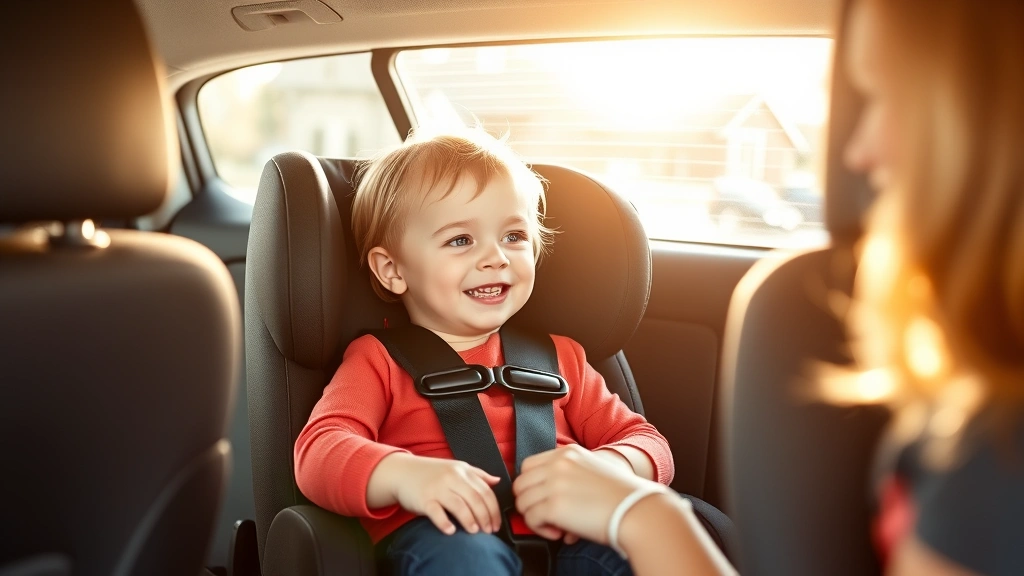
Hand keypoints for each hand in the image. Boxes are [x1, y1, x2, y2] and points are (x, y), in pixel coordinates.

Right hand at [393, 455, 502, 535]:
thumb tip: (497, 481)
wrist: (402, 472)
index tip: (496, 523)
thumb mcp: (456, 468)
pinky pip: (436, 513)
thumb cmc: (431, 473)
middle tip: (488, 531)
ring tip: (474, 532)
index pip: (485, 491)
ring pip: (459, 506)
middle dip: (485, 517)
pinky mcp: (424, 499)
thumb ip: (477, 474)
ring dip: (469, 521)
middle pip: (475, 499)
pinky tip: (451, 531)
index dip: (494, 509)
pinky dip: (445, 523)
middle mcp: (452, 478)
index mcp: (463, 471)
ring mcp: (437, 488)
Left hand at [512, 444, 652, 543]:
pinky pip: (530, 519)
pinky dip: (540, 529)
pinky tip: (559, 532)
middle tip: (546, 515)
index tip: (542, 498)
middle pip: (521, 483)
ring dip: (534, 517)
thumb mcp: (592, 468)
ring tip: (555, 525)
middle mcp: (557, 464)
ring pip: (522, 502)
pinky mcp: (554, 506)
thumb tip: (548, 495)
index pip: (528, 465)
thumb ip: (568, 474)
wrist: (636, 508)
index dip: (532, 485)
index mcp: (567, 453)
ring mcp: (554, 484)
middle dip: (529, 502)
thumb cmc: (621, 495)